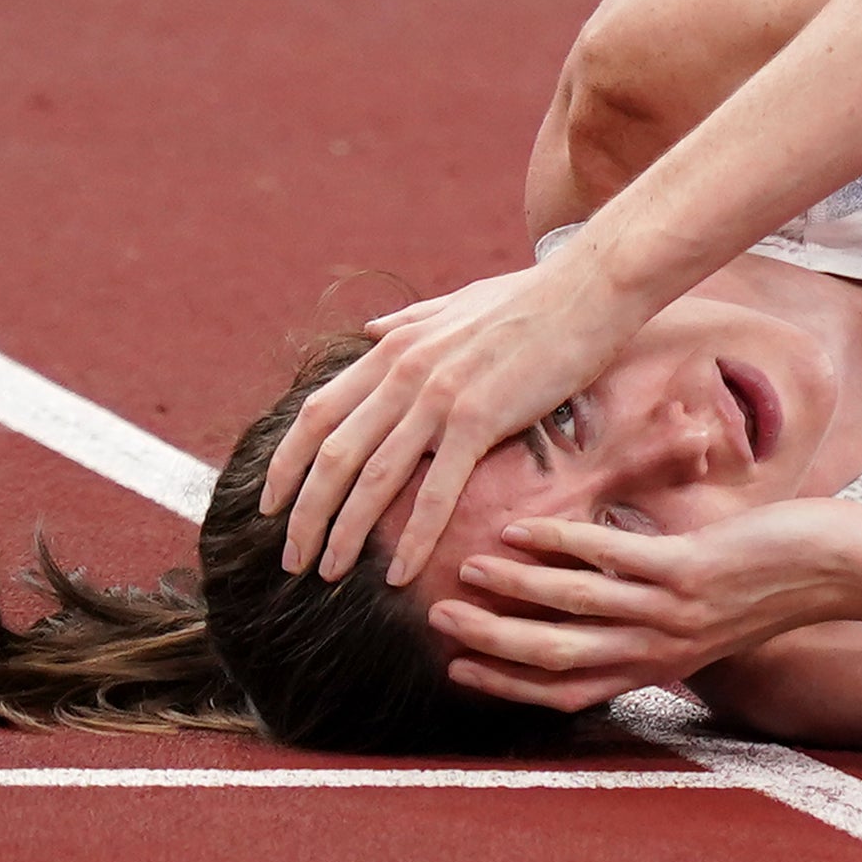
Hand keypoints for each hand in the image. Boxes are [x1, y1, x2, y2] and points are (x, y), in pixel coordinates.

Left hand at [261, 256, 650, 584]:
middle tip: (292, 558)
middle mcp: (403, 373)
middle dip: (304, 514)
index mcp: (392, 348)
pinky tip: (401, 574)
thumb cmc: (533, 296)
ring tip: (327, 574)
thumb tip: (370, 330)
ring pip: (372, 478)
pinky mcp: (481, 419)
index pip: (316, 413)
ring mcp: (439, 397)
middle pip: (331, 455)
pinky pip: (436, 490)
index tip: (271, 504)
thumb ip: (409, 322)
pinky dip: (414, 537)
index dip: (286, 463)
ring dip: (343, 533)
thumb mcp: (456, 301)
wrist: (590, 287)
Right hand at [428, 501, 861, 712]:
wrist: (844, 573)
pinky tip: (523, 530)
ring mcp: (673, 611)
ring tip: (465, 574)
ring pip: (573, 608)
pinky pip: (611, 558)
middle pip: (554, 657)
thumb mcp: (708, 618)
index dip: (508, 683)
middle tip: (436, 623)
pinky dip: (561, 546)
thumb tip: (616, 607)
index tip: (457, 667)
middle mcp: (660, 649)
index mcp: (660, 665)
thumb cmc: (773, 586)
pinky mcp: (690, 571)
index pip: (566, 689)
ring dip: (512, 592)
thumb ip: (658, 618)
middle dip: (491, 643)